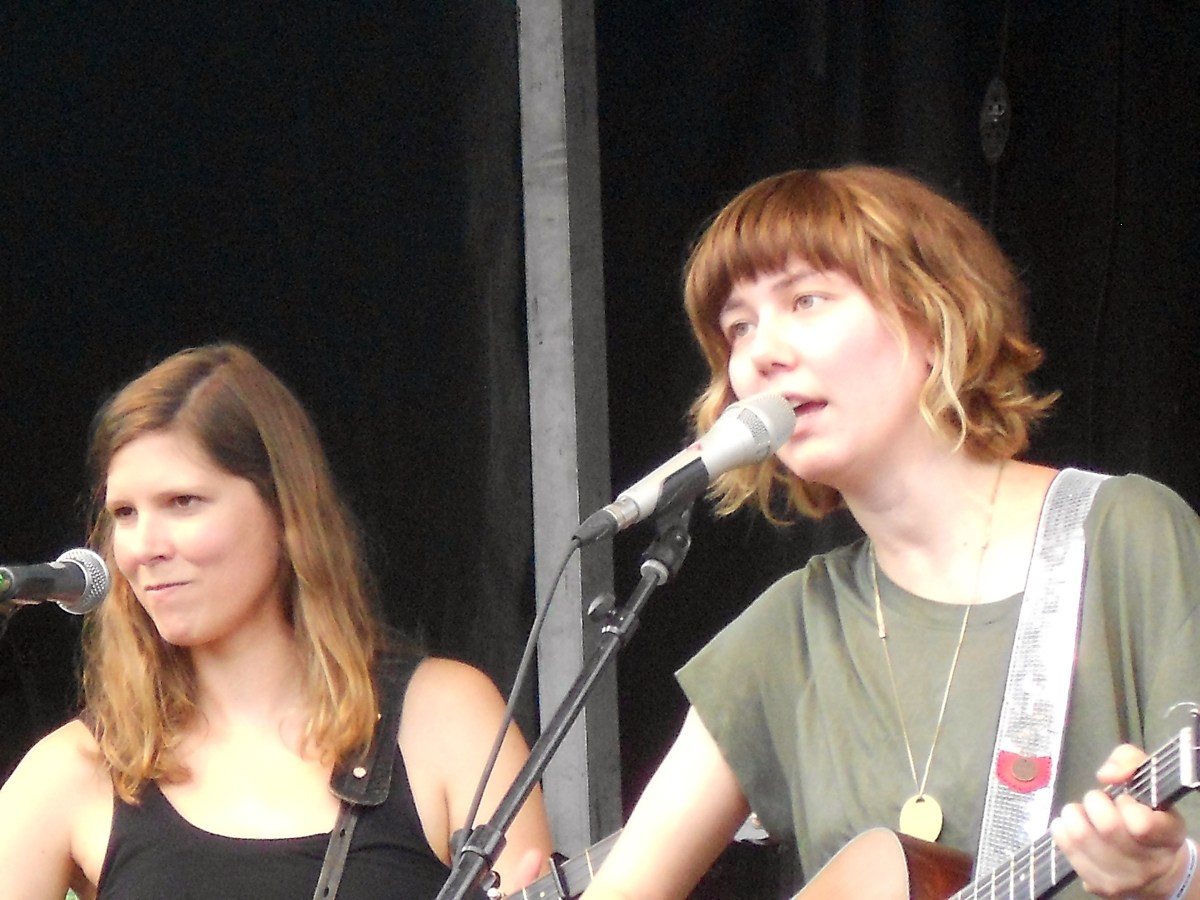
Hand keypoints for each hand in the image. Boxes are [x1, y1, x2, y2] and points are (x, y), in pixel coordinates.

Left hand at [1050, 744, 1191, 898]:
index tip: (1124, 800)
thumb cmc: (1148, 815)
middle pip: (1106, 827)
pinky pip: (1067, 849)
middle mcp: (1150, 864)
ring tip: (1082, 813)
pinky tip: (1072, 826)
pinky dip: (1062, 829)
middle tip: (1097, 802)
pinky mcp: (1098, 885)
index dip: (1124, 803)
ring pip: (1081, 838)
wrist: (1155, 868)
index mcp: (1168, 837)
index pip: (1141, 823)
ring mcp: (1124, 879)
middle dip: (1094, 803)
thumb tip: (1106, 774)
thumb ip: (1130, 760)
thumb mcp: (1148, 782)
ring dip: (1074, 815)